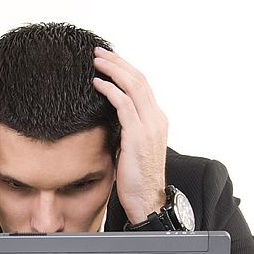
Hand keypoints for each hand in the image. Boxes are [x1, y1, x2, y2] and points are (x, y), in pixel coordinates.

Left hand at [91, 47, 168, 223]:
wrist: (147, 201)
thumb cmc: (136, 179)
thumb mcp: (131, 148)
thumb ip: (125, 129)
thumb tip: (108, 117)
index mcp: (157, 120)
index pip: (142, 86)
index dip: (125, 70)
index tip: (109, 60)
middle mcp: (156, 119)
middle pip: (138, 79)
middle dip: (118, 62)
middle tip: (99, 51)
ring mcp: (149, 126)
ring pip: (133, 86)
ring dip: (113, 69)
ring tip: (96, 60)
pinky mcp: (138, 135)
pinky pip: (123, 104)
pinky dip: (110, 90)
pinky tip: (96, 83)